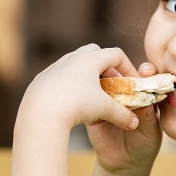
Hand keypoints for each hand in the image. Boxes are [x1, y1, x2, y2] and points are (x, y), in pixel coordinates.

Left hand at [18, 44, 139, 134]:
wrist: (40, 113)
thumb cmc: (76, 106)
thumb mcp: (104, 110)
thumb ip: (122, 115)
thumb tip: (135, 124)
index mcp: (90, 59)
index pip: (116, 54)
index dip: (128, 67)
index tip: (131, 82)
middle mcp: (72, 58)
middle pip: (95, 52)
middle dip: (106, 66)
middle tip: (111, 84)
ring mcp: (55, 67)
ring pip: (75, 63)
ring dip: (87, 74)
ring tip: (91, 94)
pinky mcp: (42, 78)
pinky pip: (59, 76)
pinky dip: (69, 83)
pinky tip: (70, 101)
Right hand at [86, 62, 162, 174]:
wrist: (124, 164)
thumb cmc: (144, 144)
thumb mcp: (151, 130)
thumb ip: (148, 114)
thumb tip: (145, 98)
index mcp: (142, 94)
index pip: (144, 78)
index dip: (145, 72)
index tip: (147, 70)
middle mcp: (124, 93)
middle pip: (122, 76)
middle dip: (123, 72)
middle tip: (125, 72)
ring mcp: (106, 100)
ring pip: (104, 84)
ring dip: (105, 80)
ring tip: (109, 81)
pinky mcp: (91, 110)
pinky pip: (89, 100)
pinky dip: (90, 96)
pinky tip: (92, 94)